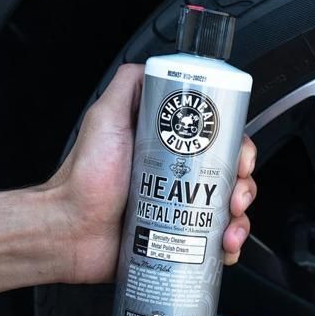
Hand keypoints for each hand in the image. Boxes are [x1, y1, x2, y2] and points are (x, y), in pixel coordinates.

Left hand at [47, 64, 256, 283]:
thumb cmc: (84, 178)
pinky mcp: (179, 241)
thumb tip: (157, 67)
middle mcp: (183, 179)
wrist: (69, 229)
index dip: (241, 152)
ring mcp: (183, 213)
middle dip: (245, 188)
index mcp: (175, 151)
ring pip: (230, 213)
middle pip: (233, 179)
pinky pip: (216, 244)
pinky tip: (225, 249)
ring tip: (229, 230)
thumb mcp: (105, 118)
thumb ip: (128, 86)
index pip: (221, 145)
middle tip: (235, 198)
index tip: (241, 161)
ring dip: (241, 221)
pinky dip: (230, 248)